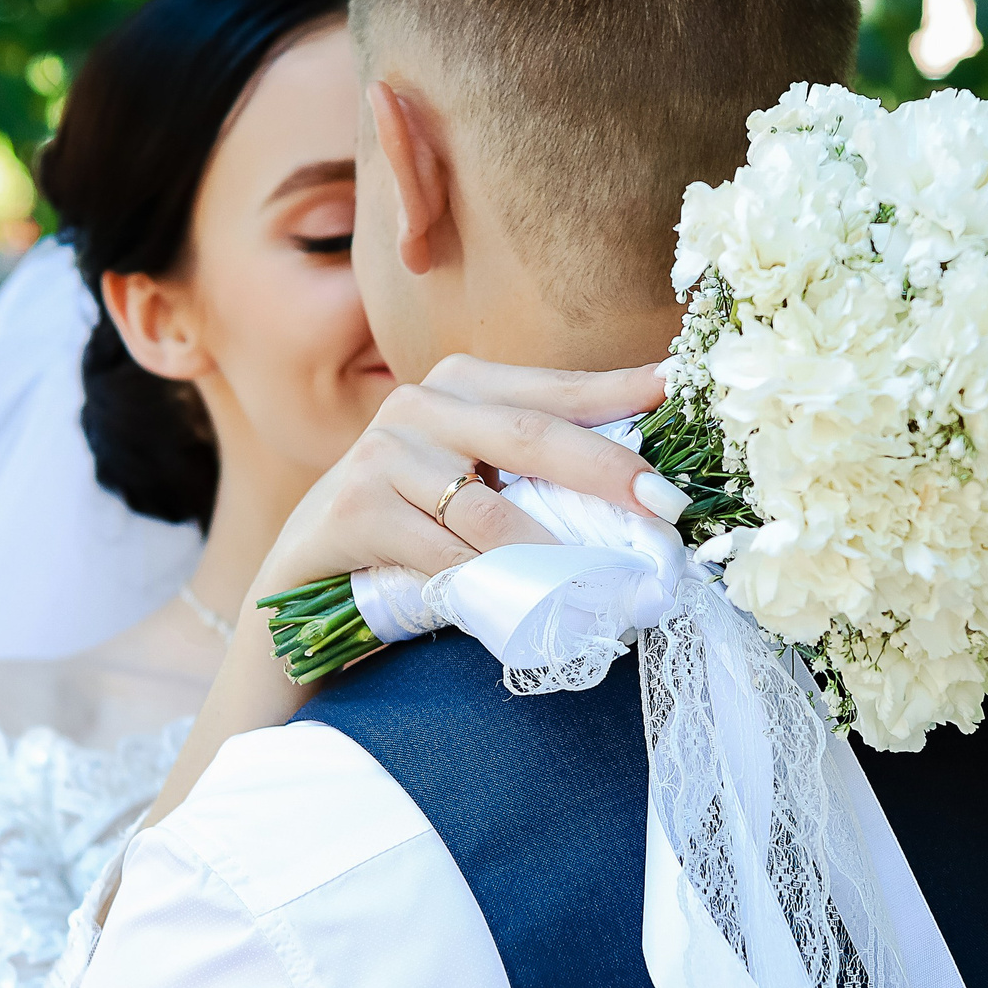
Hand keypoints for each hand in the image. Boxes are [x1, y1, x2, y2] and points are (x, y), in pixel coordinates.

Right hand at [249, 355, 682, 602]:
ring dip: (551, 551)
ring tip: (601, 580)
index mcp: (460, 384)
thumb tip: (645, 481)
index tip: (678, 393)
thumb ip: (536, 469)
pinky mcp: (353, 508)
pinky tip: (520, 603)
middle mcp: (419, 404)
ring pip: (487, 509)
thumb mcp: (475, 483)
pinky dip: (485, 584)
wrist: (309, 572)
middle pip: (530, 435)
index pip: (556, 390)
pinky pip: (441, 555)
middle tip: (666, 504)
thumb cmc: (413, 526)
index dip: (620, 394)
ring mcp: (381, 452)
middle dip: (606, 471)